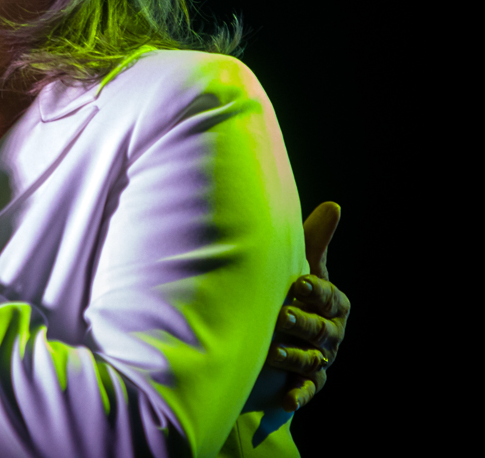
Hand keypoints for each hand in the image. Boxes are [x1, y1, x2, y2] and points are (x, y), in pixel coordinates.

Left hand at [267, 201, 349, 410]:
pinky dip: (298, 395)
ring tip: (270, 352)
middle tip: (281, 317)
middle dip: (303, 324)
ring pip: (312, 359)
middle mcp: (331, 333)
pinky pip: (306, 391)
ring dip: (294, 356)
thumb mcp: (299, 266)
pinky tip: (286, 399)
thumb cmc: (290, 289)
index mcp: (333, 303)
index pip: (330, 297)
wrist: (272, 330)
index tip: (299, 283)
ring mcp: (320, 359)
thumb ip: (315, 240)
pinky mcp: (306, 382)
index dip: (316, 291)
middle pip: (322, 330)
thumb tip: (335, 205)